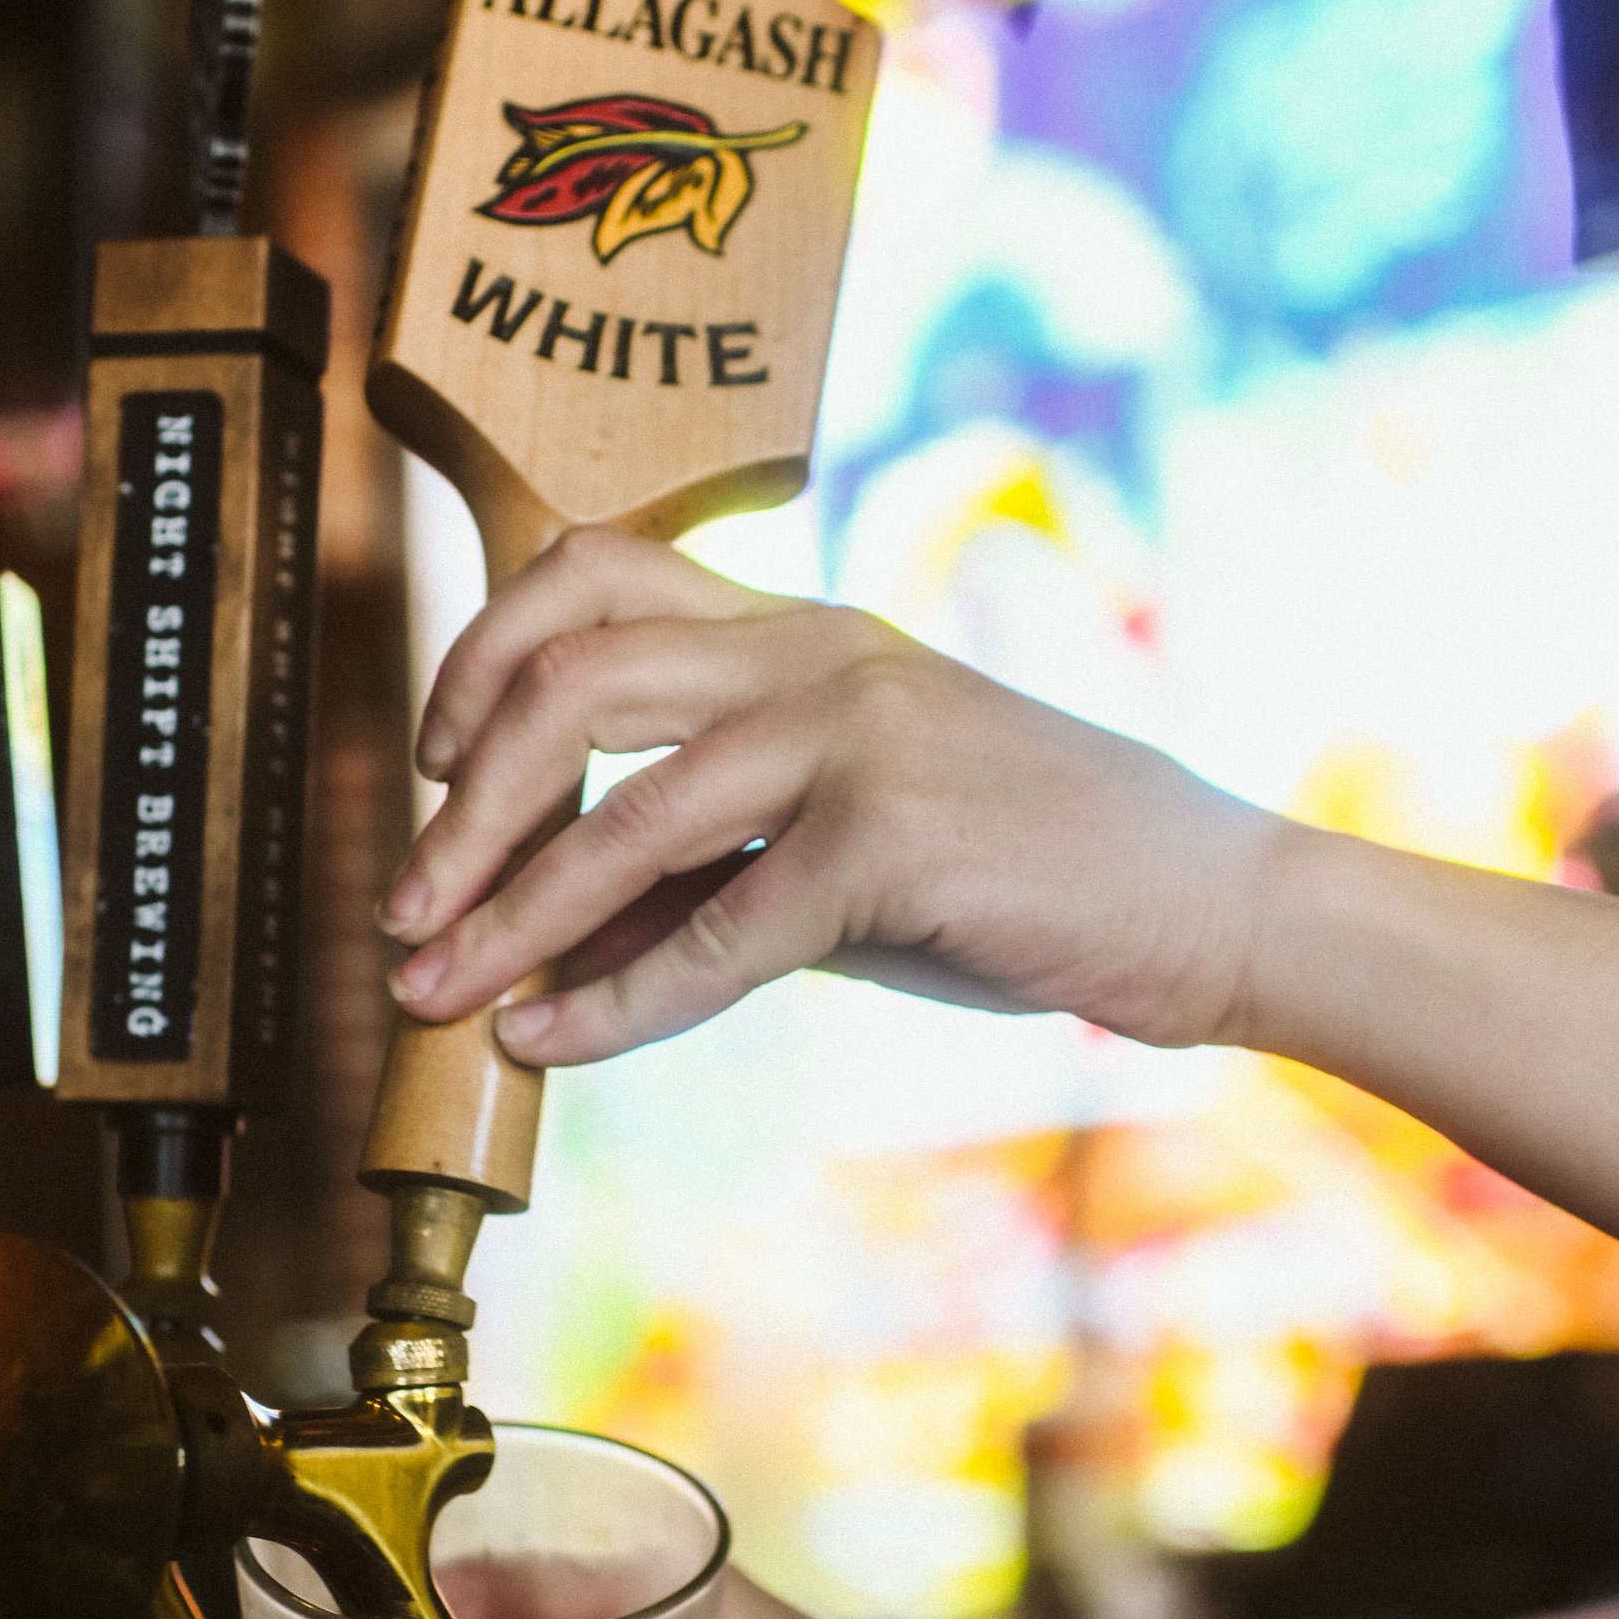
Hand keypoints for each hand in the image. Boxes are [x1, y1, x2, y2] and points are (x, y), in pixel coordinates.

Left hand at [378, 530, 1284, 1063]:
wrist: (1214, 908)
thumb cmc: (1035, 876)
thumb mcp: (854, 846)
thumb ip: (714, 864)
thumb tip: (553, 944)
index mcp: (808, 628)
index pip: (596, 574)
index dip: (483, 658)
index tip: (437, 763)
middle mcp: (819, 654)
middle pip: (569, 682)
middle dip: (461, 809)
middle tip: (404, 912)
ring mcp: (856, 736)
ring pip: (618, 814)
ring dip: (506, 916)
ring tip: (437, 993)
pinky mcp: (892, 838)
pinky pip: (712, 932)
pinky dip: (614, 1002)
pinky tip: (552, 1044)